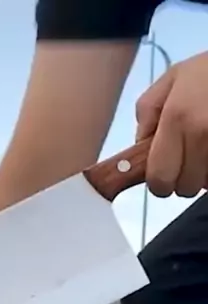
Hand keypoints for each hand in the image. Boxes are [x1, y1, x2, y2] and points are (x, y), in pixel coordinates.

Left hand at [135, 50, 207, 197]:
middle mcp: (200, 133)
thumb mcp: (172, 79)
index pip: (160, 177)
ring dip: (202, 175)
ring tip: (204, 151)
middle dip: (183, 179)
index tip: (163, 175)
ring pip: (205, 185)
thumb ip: (148, 113)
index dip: (159, 183)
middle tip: (187, 160)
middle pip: (185, 187)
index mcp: (176, 118)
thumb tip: (140, 148)